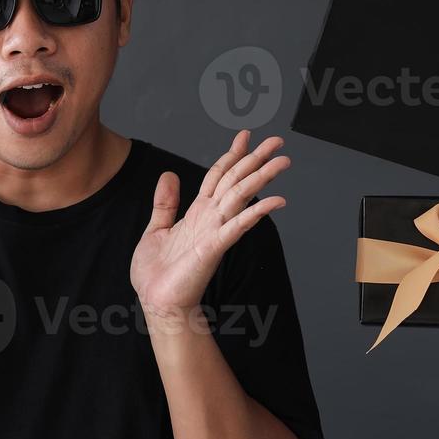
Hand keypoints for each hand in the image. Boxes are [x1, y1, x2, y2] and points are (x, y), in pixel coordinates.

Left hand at [130, 130, 289, 318]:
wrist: (157, 302)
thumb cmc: (157, 274)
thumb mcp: (155, 229)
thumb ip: (165, 203)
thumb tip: (169, 175)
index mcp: (197, 213)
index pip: (218, 176)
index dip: (231, 154)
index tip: (245, 136)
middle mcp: (210, 218)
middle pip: (237, 180)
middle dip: (256, 159)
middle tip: (277, 141)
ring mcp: (215, 231)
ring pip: (242, 196)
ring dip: (262, 177)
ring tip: (282, 161)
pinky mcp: (214, 247)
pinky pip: (238, 225)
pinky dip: (257, 212)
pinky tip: (277, 201)